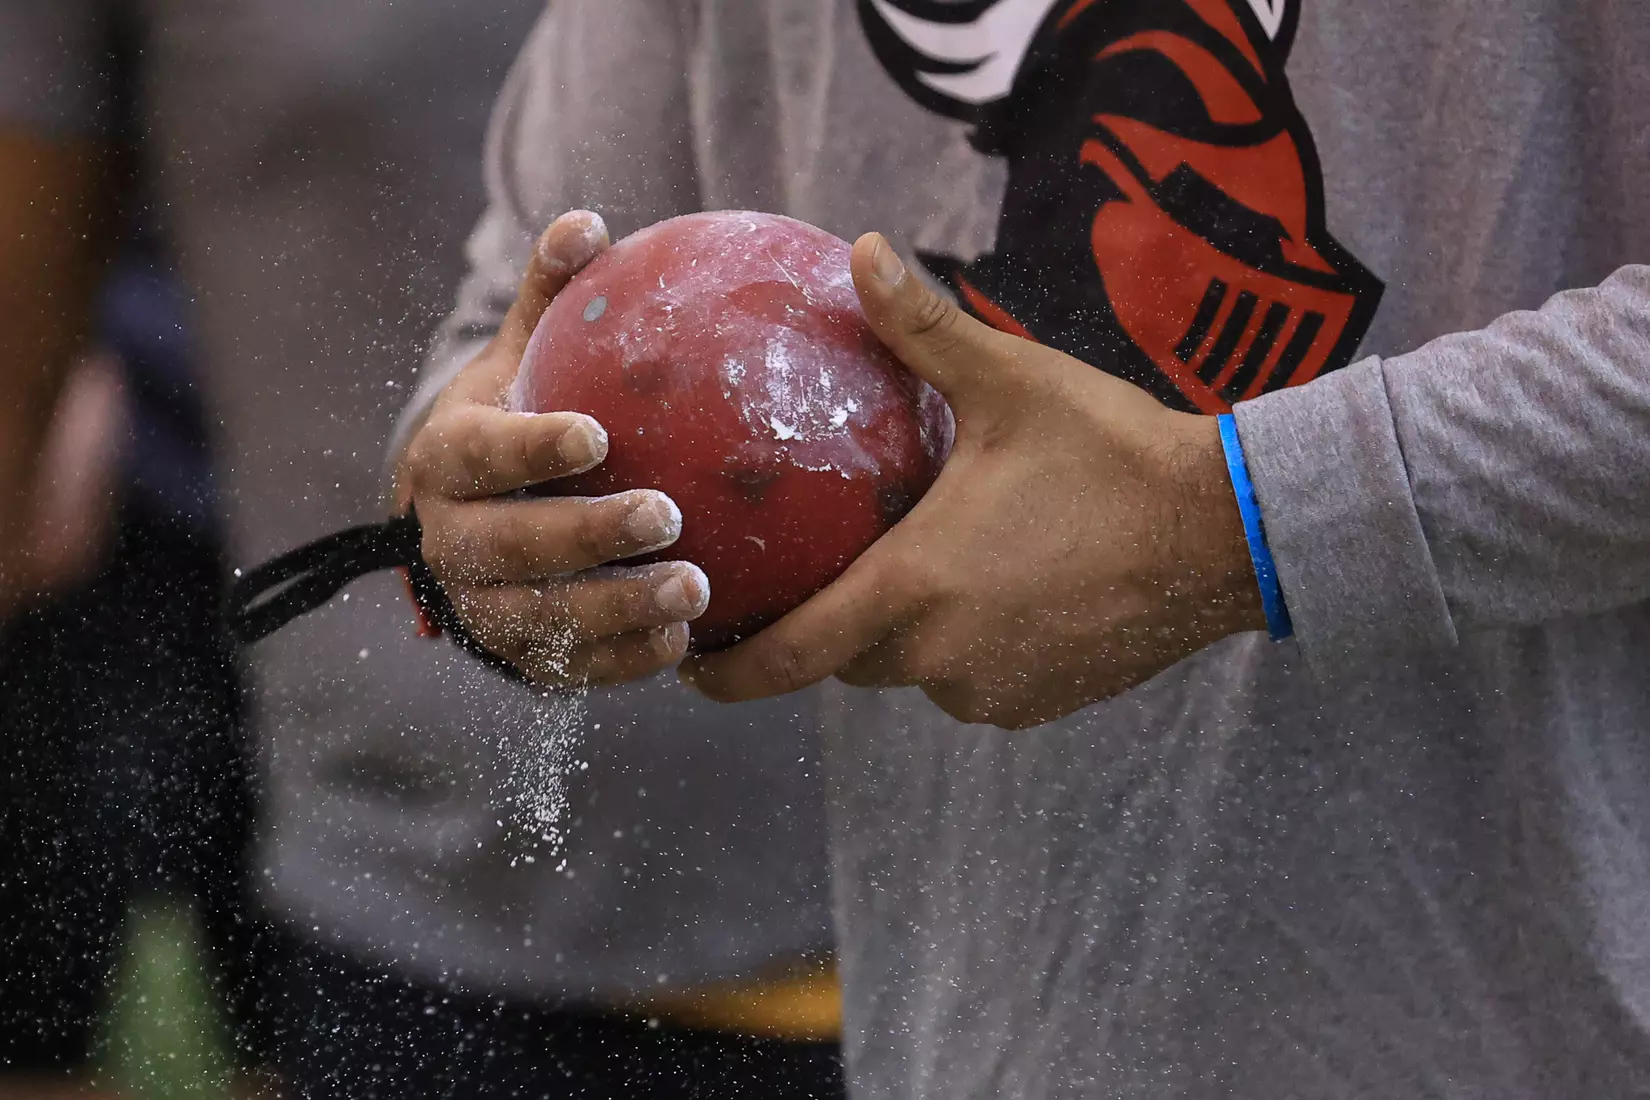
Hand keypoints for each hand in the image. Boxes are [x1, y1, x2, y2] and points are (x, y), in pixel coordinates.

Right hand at [396, 211, 709, 687]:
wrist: (468, 520)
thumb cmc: (512, 420)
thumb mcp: (522, 359)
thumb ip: (550, 298)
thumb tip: (589, 220)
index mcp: (447, 459)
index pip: (484, 454)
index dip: (533, 448)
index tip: (598, 436)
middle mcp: (449, 539)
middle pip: (512, 545)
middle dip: (587, 535)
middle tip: (666, 515)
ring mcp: (478, 606)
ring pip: (540, 618)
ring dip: (617, 608)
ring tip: (697, 588)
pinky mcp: (514, 657)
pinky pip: (566, 669)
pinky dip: (621, 661)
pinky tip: (683, 644)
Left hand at [679, 233, 1265, 728]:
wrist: (1227, 534)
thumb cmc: (1114, 453)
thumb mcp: (1010, 382)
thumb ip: (922, 327)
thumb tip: (863, 249)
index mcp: (913, 589)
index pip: (790, 656)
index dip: (730, 671)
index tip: (687, 666)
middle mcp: (941, 659)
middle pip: (848, 658)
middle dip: (829, 624)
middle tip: (825, 570)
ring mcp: (993, 690)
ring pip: (911, 670)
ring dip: (906, 630)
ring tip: (928, 564)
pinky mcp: (1039, 704)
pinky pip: (971, 680)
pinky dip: (964, 646)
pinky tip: (996, 587)